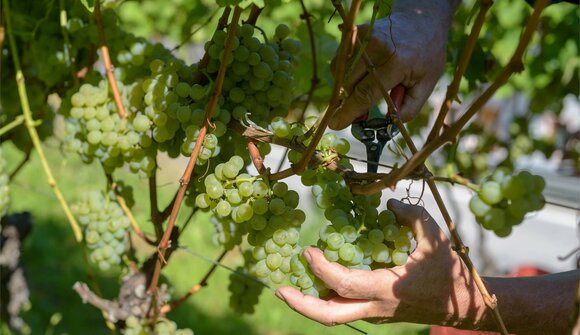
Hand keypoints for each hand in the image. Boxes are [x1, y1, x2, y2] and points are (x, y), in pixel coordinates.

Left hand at [275, 199, 485, 327]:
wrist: (463, 307)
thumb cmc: (449, 272)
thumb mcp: (434, 238)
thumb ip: (411, 216)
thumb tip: (387, 203)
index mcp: (387, 288)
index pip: (343, 283)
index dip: (321, 268)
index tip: (308, 250)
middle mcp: (376, 306)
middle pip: (329, 315)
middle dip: (301, 304)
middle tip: (278, 289)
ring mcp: (374, 313)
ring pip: (335, 315)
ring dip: (310, 302)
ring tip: (289, 285)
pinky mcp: (376, 313)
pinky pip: (345, 309)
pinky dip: (327, 298)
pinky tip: (318, 280)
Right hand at [329, 0, 456, 129]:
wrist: (422, 19)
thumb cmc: (427, 54)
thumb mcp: (427, 84)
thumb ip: (408, 108)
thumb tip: (387, 124)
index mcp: (396, 61)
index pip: (365, 93)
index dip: (349, 112)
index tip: (336, 124)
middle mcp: (375, 46)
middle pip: (348, 84)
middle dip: (348, 102)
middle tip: (358, 114)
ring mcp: (362, 37)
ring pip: (340, 72)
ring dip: (347, 87)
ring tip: (366, 88)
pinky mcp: (355, 33)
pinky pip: (340, 60)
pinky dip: (346, 73)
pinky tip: (363, 74)